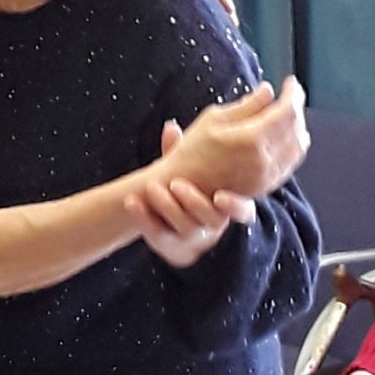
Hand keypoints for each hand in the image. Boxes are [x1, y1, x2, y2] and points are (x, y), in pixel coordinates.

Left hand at [128, 124, 255, 265]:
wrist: (169, 223)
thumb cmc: (187, 189)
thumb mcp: (191, 171)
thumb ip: (184, 153)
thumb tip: (170, 127)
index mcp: (226, 206)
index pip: (243, 211)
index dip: (235, 206)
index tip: (219, 196)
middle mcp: (213, 225)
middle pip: (210, 218)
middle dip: (194, 201)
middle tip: (176, 184)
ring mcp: (193, 239)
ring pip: (185, 228)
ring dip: (167, 206)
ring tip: (151, 188)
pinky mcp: (171, 246)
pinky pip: (157, 234)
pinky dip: (143, 217)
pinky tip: (131, 201)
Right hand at [165, 77, 307, 200]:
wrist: (183, 186)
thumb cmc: (192, 150)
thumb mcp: (214, 118)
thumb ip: (247, 105)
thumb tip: (268, 91)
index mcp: (251, 139)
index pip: (287, 112)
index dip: (293, 94)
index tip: (290, 83)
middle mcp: (264, 159)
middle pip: (297, 128)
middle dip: (297, 107)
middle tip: (291, 95)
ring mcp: (267, 175)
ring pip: (299, 147)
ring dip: (298, 127)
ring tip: (288, 114)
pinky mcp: (265, 186)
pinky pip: (291, 163)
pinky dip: (293, 145)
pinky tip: (284, 136)